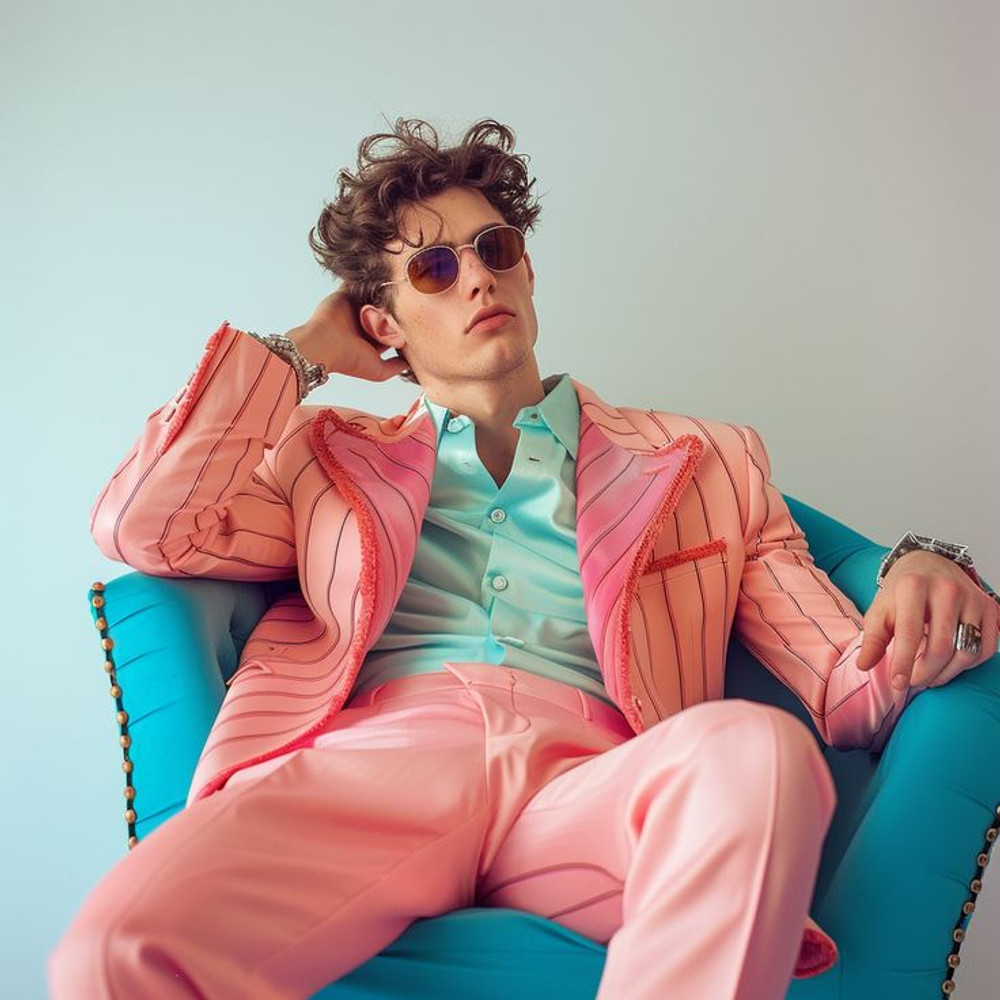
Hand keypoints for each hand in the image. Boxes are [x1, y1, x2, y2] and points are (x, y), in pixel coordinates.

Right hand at [288, 290, 408, 383]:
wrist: (324, 345)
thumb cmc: (349, 360)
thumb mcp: (378, 371)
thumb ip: (395, 367)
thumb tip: (410, 363)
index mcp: (371, 339)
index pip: (392, 328)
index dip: (404, 324)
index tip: (417, 317)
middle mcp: (363, 323)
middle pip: (384, 310)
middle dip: (396, 306)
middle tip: (411, 298)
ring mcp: (353, 308)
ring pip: (373, 296)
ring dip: (383, 291)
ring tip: (400, 283)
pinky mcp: (344, 294)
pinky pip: (357, 283)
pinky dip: (367, 279)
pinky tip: (380, 275)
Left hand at [857, 550, 999, 689]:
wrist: (929, 564)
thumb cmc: (903, 590)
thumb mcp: (880, 609)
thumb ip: (873, 638)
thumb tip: (864, 665)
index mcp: (913, 586)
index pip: (910, 632)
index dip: (904, 662)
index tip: (898, 683)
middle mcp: (947, 590)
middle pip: (941, 647)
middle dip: (925, 672)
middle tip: (913, 681)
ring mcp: (972, 598)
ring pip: (966, 651)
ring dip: (946, 673)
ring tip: (929, 675)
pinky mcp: (990, 608)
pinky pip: (986, 648)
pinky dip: (968, 664)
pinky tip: (950, 663)